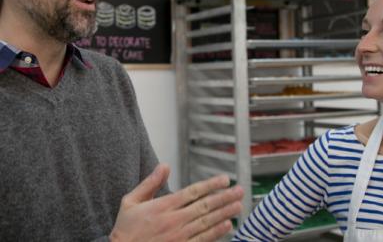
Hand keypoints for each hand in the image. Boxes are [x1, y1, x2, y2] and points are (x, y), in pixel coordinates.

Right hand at [109, 164, 243, 241]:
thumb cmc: (125, 230)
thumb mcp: (130, 202)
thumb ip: (149, 183)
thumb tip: (164, 166)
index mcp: (163, 207)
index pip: (193, 192)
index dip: (211, 185)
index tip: (225, 179)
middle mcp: (174, 221)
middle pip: (205, 206)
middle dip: (224, 197)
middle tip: (239, 191)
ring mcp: (179, 237)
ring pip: (207, 223)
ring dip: (225, 213)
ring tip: (238, 206)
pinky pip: (202, 240)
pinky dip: (216, 233)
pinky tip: (227, 226)